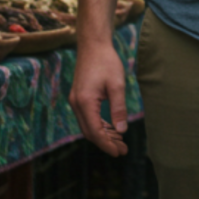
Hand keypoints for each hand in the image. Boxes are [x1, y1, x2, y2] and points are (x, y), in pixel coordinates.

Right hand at [69, 42, 128, 156]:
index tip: (119, 153)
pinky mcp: (79, 97)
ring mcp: (76, 101)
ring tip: (120, 142)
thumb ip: (119, 109)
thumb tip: (122, 130)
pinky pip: (88, 117)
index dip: (107, 144)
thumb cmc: (106, 62)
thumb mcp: (117, 85)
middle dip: (105, 143)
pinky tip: (111, 128)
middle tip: (122, 150)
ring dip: (103, 135)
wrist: (93, 45)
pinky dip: (99, 125)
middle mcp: (76, 104)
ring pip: (88, 126)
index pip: (95, 131)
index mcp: (84, 102)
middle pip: (90, 132)